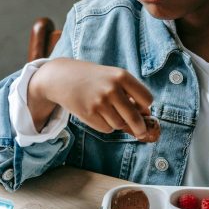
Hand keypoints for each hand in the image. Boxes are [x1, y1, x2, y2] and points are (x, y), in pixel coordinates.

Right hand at [27, 58, 156, 141]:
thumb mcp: (112, 76)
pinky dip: (105, 126)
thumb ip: (128, 92)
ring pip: (119, 124)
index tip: (142, 110)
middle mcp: (112, 88)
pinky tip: (97, 114)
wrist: (62, 77)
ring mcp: (100, 102)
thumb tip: (145, 115)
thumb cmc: (92, 78)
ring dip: (117, 123)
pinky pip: (107, 129)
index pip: (146, 99)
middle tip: (142, 132)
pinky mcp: (89, 114)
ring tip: (107, 112)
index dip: (145, 107)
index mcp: (122, 76)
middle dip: (140, 128)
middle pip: (135, 117)